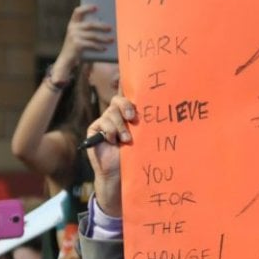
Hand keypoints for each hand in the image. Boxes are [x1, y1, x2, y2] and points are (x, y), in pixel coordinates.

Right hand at [51, 4, 113, 78]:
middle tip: (110, 28)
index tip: (96, 7)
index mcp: (72, 24)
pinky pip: (91, 44)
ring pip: (93, 35)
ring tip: (111, 40)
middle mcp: (72, 28)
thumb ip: (85, 30)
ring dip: (104, 38)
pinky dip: (98, 47)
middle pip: (90, 24)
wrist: (66, 59)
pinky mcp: (77, 44)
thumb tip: (102, 27)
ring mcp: (74, 36)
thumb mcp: (77, 36)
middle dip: (102, 26)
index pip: (78, 12)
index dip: (87, 8)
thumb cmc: (75, 47)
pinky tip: (104, 48)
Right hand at [87, 95, 138, 217]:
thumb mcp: (143, 138)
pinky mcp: (95, 129)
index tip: (134, 84)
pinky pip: (102, 122)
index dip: (128, 87)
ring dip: (120, 126)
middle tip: (133, 118)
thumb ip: (146, 125)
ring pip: (111, 113)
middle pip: (118, 100)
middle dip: (126, 106)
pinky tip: (113, 141)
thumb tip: (163, 111)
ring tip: (126, 140)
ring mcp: (105, 122)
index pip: (128, 97)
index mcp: (129, 115)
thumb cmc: (136, 157)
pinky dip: (110, 131)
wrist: (120, 174)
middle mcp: (116, 116)